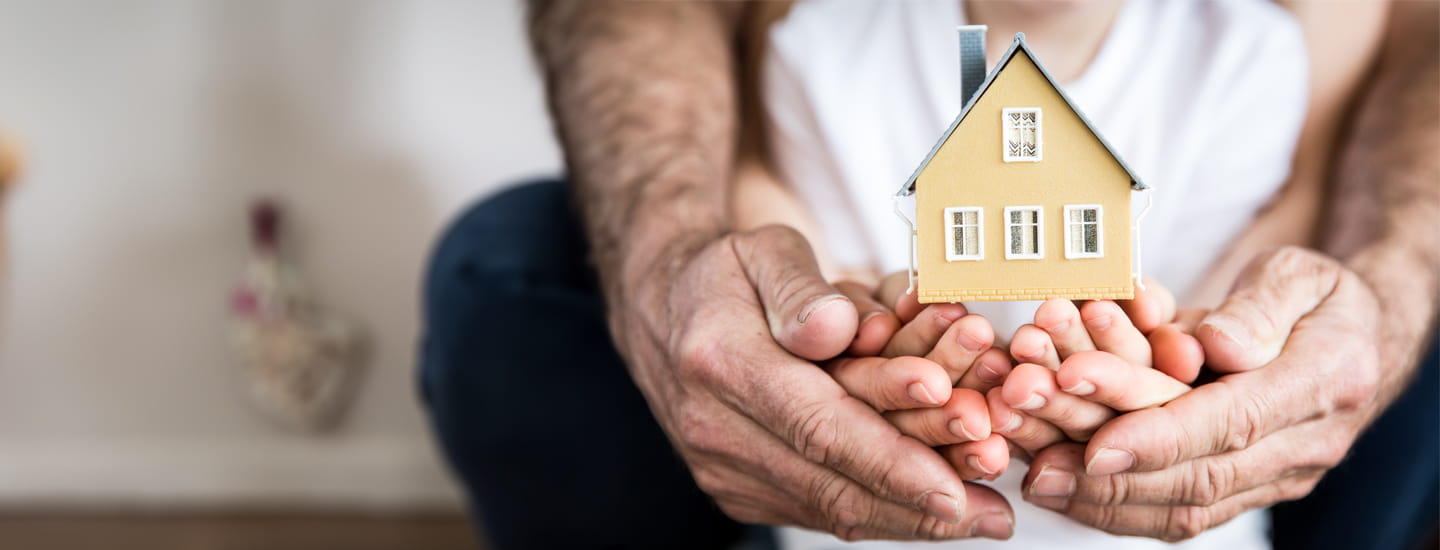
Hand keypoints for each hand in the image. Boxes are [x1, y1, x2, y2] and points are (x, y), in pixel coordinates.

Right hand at [614, 225, 1014, 540]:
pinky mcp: (739, 490)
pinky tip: (933, 511)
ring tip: (982, 516)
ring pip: (830, 508)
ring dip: (908, 517)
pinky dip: (881, 513)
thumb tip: (837, 328)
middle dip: (917, 501)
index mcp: (721, 362)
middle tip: (992, 510)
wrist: (661, 314)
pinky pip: (819, 511)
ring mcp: (724, 468)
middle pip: (830, 481)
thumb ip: (802, 286)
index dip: (892, 457)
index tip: (955, 476)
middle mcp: (715, 428)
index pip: (817, 423)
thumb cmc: (726, 277)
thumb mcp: (762, 248)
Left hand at [1021, 247, 1380, 540]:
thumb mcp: (1300, 274)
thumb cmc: (1317, 297)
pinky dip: (1119, 507)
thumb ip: (1260, 305)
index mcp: (1324, 381)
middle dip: (1115, 476)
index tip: (1097, 444)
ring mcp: (1278, 475)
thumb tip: (1219, 345)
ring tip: (1040, 481)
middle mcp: (1305, 443)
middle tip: (1042, 463)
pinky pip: (1183, 513)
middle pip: (1200, 475)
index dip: (1160, 437)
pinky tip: (1066, 494)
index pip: (1234, 421)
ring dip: (1106, 500)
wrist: (1358, 337)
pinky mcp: (1249, 488)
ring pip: (1188, 507)